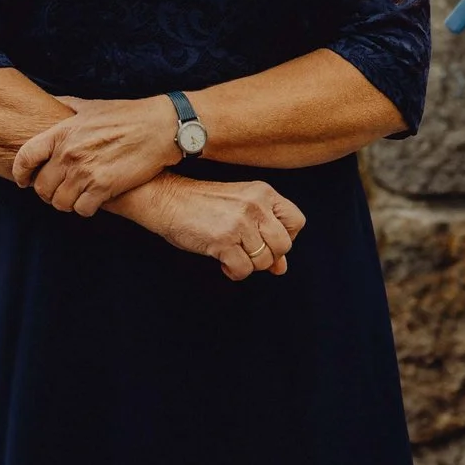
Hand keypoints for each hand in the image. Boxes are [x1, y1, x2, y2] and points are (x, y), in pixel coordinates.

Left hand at [12, 95, 179, 216]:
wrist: (160, 127)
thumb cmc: (128, 114)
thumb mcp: (93, 105)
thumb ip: (68, 106)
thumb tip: (52, 101)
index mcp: (63, 132)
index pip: (26, 157)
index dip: (20, 173)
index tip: (23, 181)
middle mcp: (69, 153)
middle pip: (42, 187)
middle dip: (48, 193)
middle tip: (58, 192)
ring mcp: (86, 171)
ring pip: (60, 202)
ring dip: (66, 204)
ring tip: (75, 198)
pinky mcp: (104, 186)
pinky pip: (82, 209)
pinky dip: (85, 209)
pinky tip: (92, 201)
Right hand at [123, 176, 303, 279]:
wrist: (167, 200)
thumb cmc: (202, 206)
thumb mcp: (239, 211)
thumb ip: (264, 234)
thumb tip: (282, 268)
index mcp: (263, 193)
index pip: (297, 221)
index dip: (286, 237)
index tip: (266, 241)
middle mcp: (255, 205)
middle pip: (283, 245)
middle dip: (267, 256)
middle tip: (247, 252)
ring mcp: (240, 222)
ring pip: (263, 262)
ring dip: (248, 265)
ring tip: (231, 254)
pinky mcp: (223, 239)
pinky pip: (243, 270)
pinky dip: (233, 272)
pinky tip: (222, 261)